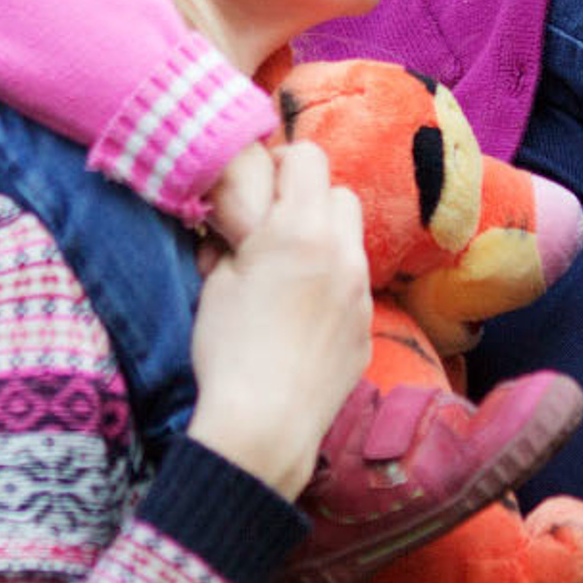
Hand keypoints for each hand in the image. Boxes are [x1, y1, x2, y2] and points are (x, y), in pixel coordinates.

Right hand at [187, 140, 370, 496]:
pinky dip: (333, 286)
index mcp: (301, 230)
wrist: (265, 425)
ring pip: (353, 239)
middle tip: (276, 231)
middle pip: (340, 193)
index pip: (309, 157)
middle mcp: (342, 252)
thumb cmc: (228, 349)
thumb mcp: (216, 282)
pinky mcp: (366, 329)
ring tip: (291, 273)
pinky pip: (355, 286)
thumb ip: (234, 241)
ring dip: (326, 241)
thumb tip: (236, 230)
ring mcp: (361, 293)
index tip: (262, 192)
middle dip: (310, 201)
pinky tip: (303, 317)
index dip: (282, 166)